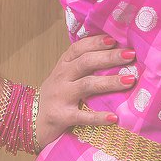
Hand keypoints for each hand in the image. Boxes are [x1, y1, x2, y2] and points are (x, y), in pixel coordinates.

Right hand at [32, 33, 136, 152]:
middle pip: (85, 63)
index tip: (114, 40)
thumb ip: (81, 66)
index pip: (78, 48)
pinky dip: (98, 117)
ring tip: (130, 80)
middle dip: (109, 57)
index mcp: (63, 66)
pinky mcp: (61, 116)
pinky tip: (114, 118)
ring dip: (109, 82)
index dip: (95, 42)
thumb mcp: (63, 77)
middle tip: (130, 55)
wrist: (29, 121)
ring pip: (87, 85)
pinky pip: (82, 116)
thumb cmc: (55, 97)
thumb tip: (113, 54)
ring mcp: (60, 96)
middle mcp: (61, 78)